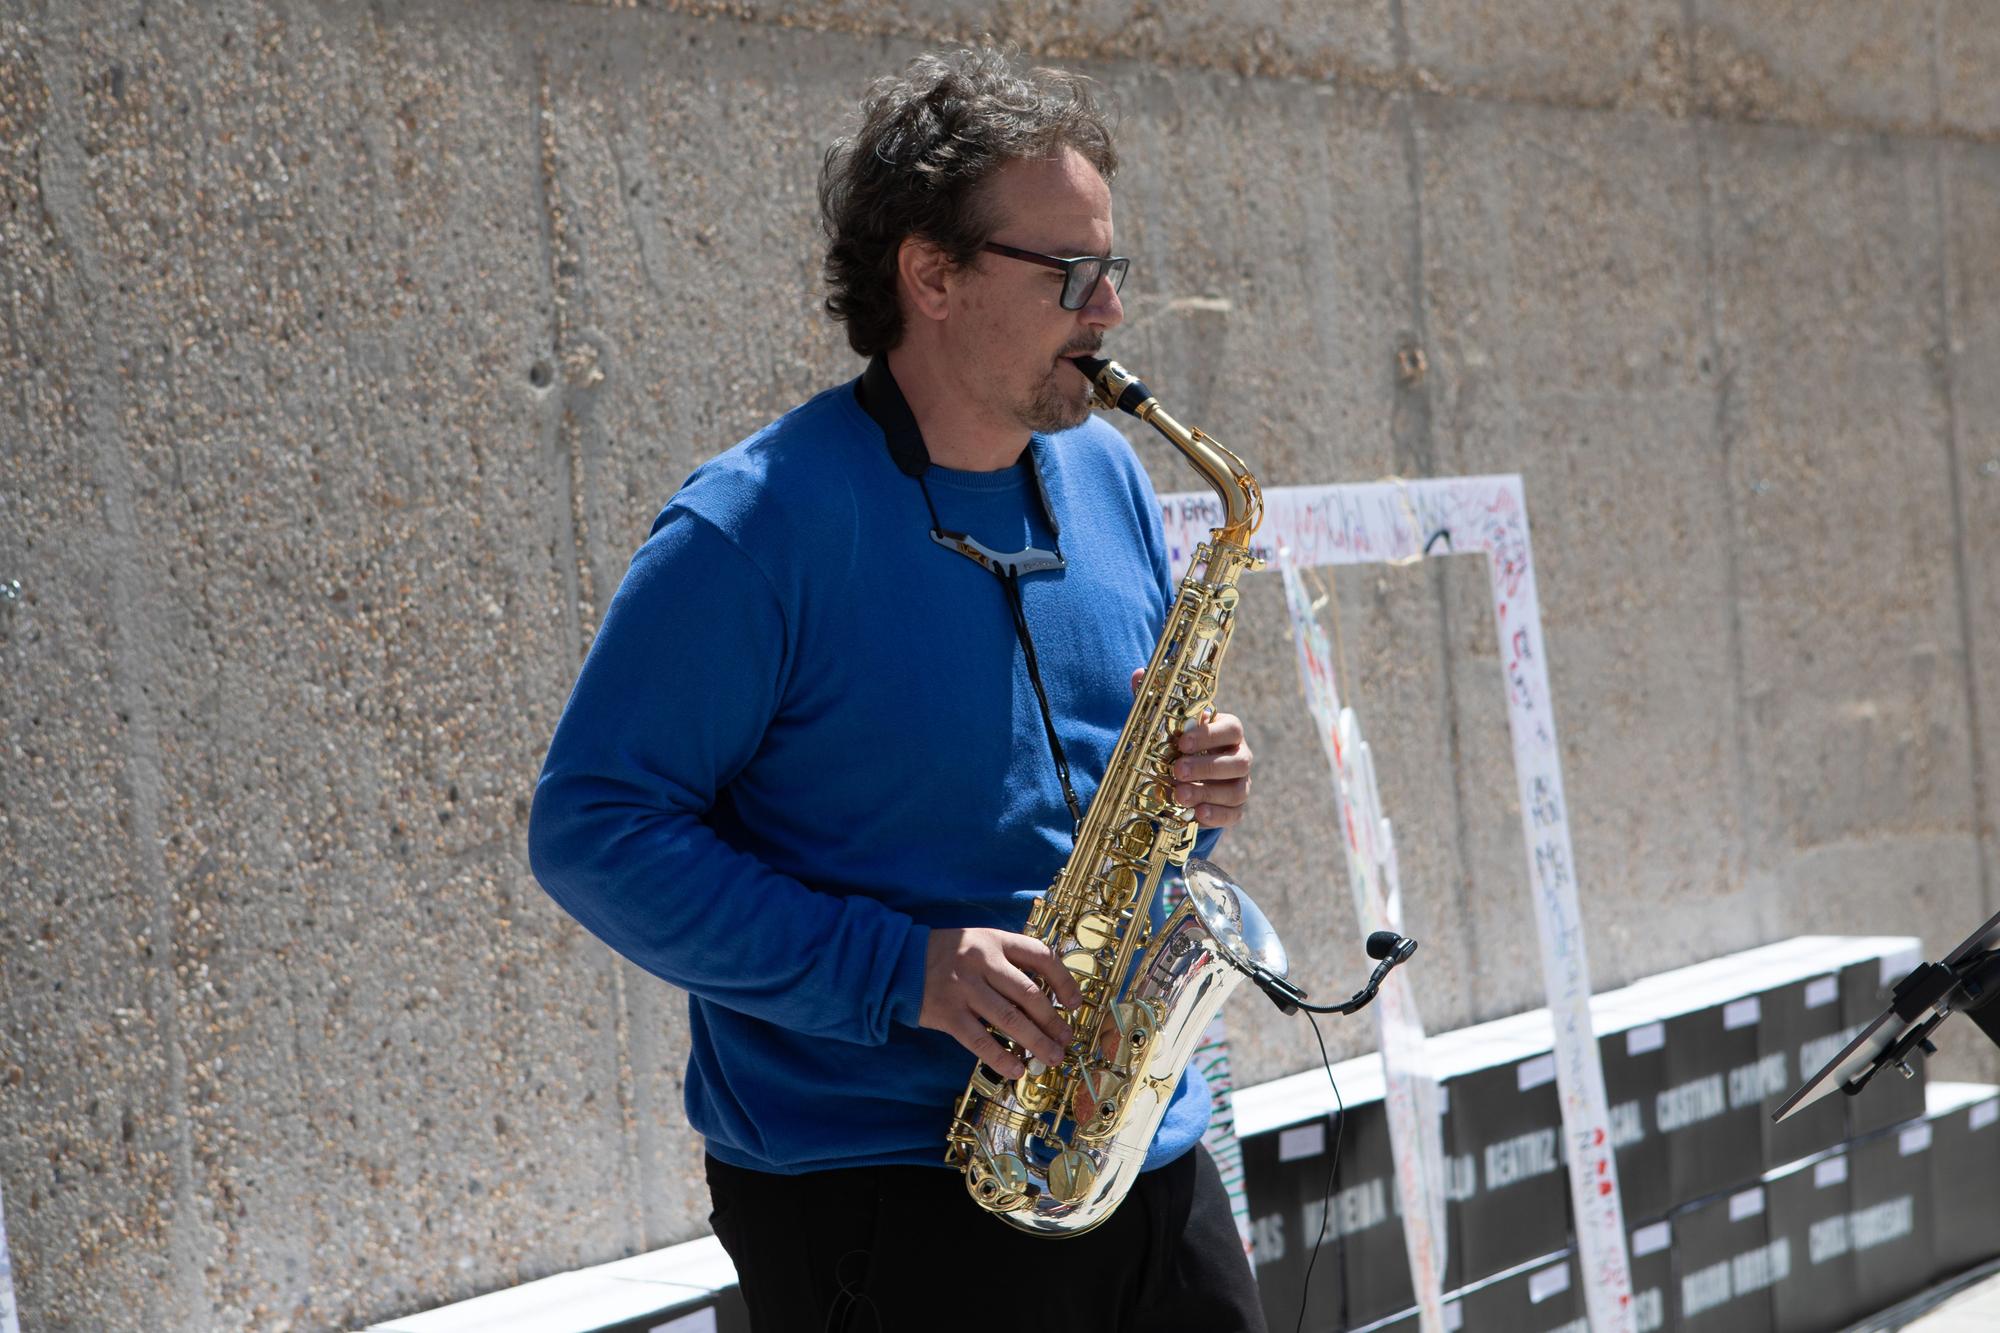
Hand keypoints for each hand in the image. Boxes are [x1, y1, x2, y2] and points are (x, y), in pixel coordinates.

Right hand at [919, 927, 1084, 1078]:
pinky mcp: (948, 1013)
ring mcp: (964, 988)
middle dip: (1053, 1022)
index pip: (1041, 956)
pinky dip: (1002, 1058)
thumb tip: (1048, 993)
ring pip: (1010, 1019)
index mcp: (995, 941)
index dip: (1064, 980)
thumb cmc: (947, 954)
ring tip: (1052, 1058)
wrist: (897, 962)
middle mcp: (982, 962)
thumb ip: (1009, 961)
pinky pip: (981, 1040)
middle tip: (1066, 1040)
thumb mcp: (980, 943)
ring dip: (1036, 1042)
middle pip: (1029, 994)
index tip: (1074, 1003)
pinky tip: (1016, 1070)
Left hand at [1131, 668, 1254, 829]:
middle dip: (1206, 767)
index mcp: (1227, 731)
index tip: (1182, 742)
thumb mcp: (1166, 725)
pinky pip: (1235, 813)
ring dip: (1207, 792)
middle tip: (1176, 771)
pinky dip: (1217, 815)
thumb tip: (1140, 674)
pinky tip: (1197, 814)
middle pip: (1238, 760)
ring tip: (1179, 795)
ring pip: (1237, 789)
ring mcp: (1241, 783)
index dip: (1209, 735)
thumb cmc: (1179, 745)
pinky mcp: (1235, 808)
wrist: (1186, 778)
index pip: (1231, 728)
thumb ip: (1155, 701)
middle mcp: (1240, 756)